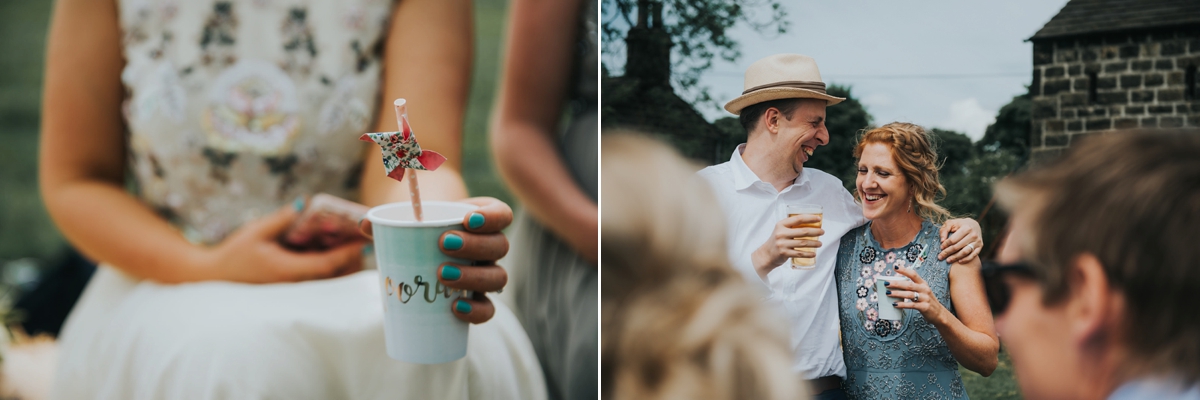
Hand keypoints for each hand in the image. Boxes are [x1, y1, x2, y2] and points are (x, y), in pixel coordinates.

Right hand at [198, 206, 366, 283]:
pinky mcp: (294, 290)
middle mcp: (297, 284)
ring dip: (343, 263)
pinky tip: (330, 249)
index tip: (365, 240)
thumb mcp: (256, 232)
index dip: (350, 252)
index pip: (329, 264)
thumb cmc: (234, 255)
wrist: (216, 279)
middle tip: (362, 238)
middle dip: (352, 258)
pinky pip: (320, 280)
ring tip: (350, 242)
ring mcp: (297, 290)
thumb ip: (281, 219)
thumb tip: (304, 203)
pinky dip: (330, 266)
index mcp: (289, 271)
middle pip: (337, 275)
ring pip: (331, 280)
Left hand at [360, 197, 511, 323]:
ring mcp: (487, 273)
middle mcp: (492, 247)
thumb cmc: (420, 232)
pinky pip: (488, 309)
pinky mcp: (478, 299)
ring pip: (497, 277)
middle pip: (500, 245)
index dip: (491, 217)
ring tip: (442, 274)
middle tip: (444, 245)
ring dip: (473, 277)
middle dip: (475, 246)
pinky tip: (456, 308)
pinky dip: (476, 310)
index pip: (502, 214)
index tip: (466, 218)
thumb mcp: (409, 220)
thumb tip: (366, 224)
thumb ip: (389, 220)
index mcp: (483, 221)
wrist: (424, 252)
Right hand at [751, 214, 823, 279]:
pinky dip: (808, 254)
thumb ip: (792, 226)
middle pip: (803, 231)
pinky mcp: (784, 253)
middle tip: (822, 232)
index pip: (798, 219)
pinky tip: (814, 253)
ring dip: (814, 243)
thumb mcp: (781, 230)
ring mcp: (782, 244)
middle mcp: (781, 233)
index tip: (819, 219)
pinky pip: (799, 253)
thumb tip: (810, 223)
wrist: (766, 254)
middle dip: (815, 231)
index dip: (810, 218)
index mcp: (781, 224)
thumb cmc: (777, 240)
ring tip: (820, 243)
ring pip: (803, 243)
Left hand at [887, 265, 948, 325]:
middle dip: (896, 283)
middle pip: (909, 284)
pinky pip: (912, 305)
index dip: (904, 270)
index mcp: (923, 283)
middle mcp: (924, 289)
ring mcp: (925, 298)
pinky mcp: (924, 307)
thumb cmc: (926, 301)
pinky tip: (895, 304)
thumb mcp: (922, 291)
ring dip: (897, 293)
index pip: (913, 274)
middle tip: (886, 283)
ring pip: (909, 294)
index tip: (895, 267)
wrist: (939, 313)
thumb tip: (895, 284)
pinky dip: (902, 304)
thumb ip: (912, 287)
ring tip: (888, 293)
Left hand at [939, 218, 981, 262]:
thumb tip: (942, 241)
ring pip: (965, 252)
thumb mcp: (951, 223)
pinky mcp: (980, 246)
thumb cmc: (960, 224)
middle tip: (940, 257)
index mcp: (966, 228)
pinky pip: (973, 255)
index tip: (940, 248)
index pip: (953, 239)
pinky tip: (959, 261)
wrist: (974, 225)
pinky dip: (966, 259)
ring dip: (956, 257)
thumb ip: (944, 230)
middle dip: (948, 252)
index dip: (946, 244)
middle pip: (958, 246)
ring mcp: (977, 241)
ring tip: (948, 260)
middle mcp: (973, 235)